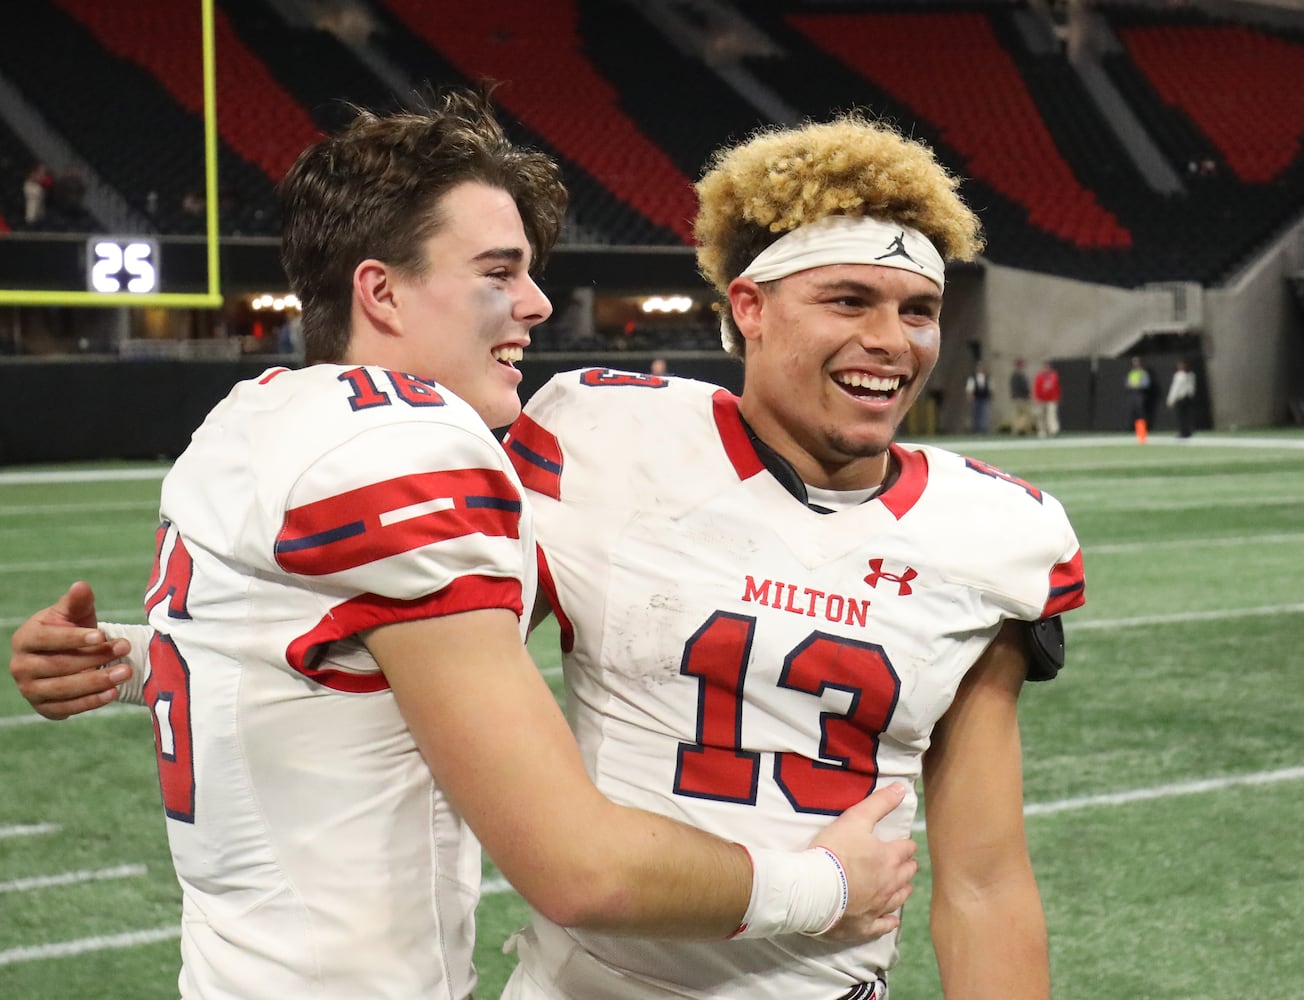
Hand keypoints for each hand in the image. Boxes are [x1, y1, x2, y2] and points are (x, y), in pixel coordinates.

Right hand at [8, 581, 132, 719]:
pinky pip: (66, 708)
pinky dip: (91, 702)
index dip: (75, 638)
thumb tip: (81, 586)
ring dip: (96, 682)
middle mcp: (20, 666)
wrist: (71, 656)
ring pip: (62, 688)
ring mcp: (29, 689)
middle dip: (94, 658)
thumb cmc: (72, 629)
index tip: (103, 635)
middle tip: (124, 650)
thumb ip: (77, 602)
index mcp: (25, 638)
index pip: (47, 638)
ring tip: (125, 673)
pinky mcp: (43, 708)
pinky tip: (113, 692)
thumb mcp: (75, 613)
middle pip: (57, 665)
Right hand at [811, 783, 917, 941]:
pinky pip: (883, 925)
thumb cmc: (834, 850)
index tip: (902, 844)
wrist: (814, 888)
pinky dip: (889, 921)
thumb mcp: (856, 819)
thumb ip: (879, 803)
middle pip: (906, 874)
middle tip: (902, 863)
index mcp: (889, 857)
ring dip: (902, 890)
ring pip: (899, 898)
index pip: (906, 849)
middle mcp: (889, 883)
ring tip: (902, 886)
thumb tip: (901, 788)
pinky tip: (891, 920)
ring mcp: (878, 906)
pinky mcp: (865, 925)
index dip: (904, 845)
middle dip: (906, 867)